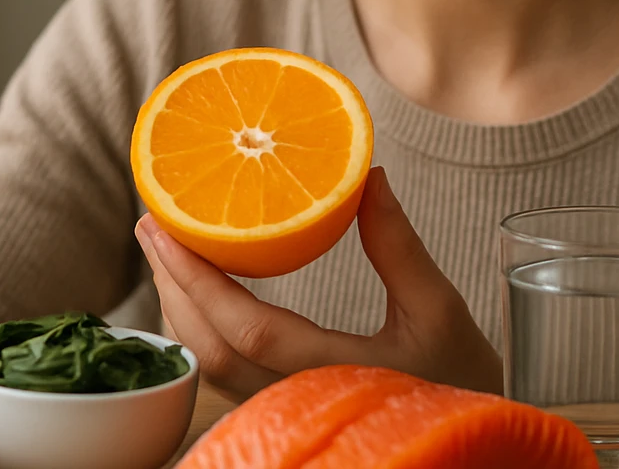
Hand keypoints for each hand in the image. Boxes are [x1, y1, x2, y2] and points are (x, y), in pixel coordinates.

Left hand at [135, 167, 502, 402]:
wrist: (470, 445)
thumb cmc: (463, 381)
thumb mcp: (440, 311)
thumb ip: (400, 247)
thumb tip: (368, 177)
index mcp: (337, 373)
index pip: (247, 331)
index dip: (198, 279)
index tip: (165, 228)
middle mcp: (301, 402)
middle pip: (211, 352)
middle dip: (171, 286)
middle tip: (149, 224)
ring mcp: (289, 414)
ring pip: (213, 371)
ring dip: (179, 310)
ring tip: (165, 251)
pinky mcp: (287, 414)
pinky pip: (227, 378)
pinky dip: (201, 334)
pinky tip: (196, 296)